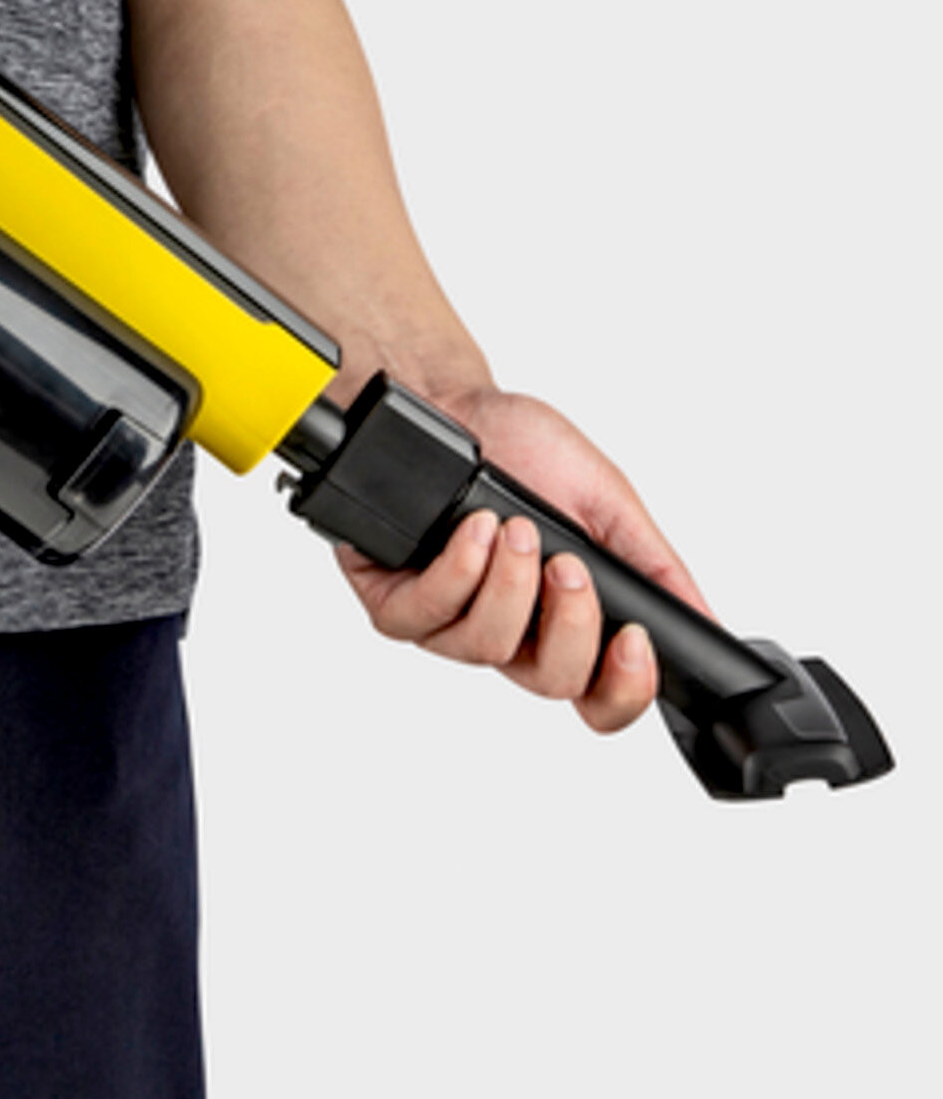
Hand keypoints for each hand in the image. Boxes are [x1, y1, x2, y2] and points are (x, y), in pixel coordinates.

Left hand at [332, 386, 713, 732]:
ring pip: (487, 649)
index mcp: (563, 620)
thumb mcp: (604, 499)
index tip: (635, 640)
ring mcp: (447, 622)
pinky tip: (472, 532)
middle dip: (570, 622)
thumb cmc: (521, 448)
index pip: (600, 697)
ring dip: (509, 584)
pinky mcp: (393, 601)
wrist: (449, 400)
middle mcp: (507, 632)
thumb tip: (705, 621)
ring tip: (513, 528)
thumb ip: (651, 565)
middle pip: (552, 682)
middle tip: (567, 564)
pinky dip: (457, 573)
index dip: (624, 689)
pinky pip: (423, 618)